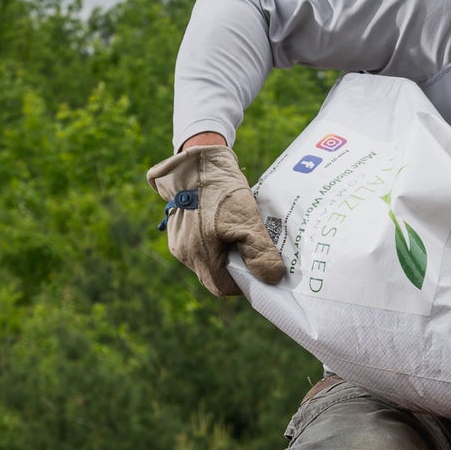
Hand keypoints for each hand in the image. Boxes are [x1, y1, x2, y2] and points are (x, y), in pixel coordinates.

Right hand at [146, 144, 285, 296]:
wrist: (198, 161)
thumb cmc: (221, 192)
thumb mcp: (248, 222)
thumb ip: (260, 254)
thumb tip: (272, 279)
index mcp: (198, 257)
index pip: (224, 287)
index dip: (245, 284)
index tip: (261, 271)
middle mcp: (184, 253)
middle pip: (216, 274)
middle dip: (238, 267)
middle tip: (257, 251)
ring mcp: (178, 240)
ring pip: (209, 258)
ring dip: (227, 252)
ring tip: (244, 233)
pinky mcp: (178, 227)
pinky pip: (200, 243)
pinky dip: (217, 240)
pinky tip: (228, 223)